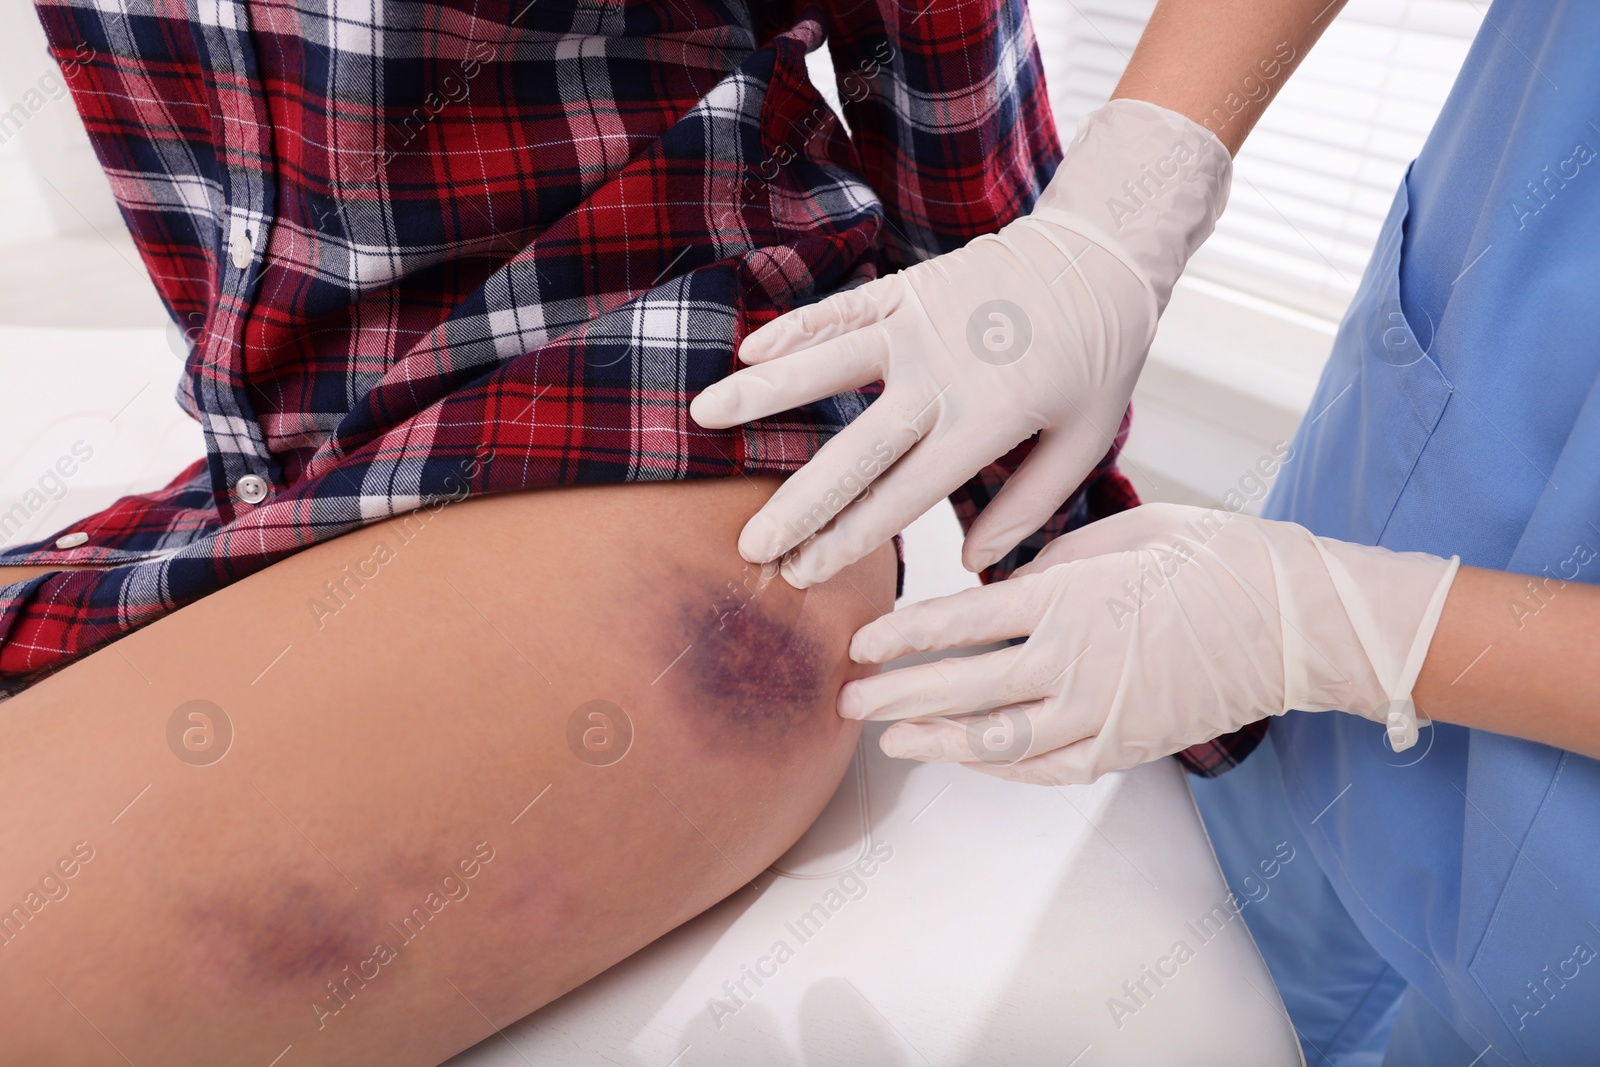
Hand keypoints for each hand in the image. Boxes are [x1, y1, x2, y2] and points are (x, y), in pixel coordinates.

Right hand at [690, 100, 1231, 587]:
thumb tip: (973, 561)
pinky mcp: (909, 288)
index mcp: (989, 421)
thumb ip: (1029, 505)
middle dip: (799, 504)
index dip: (849, 539)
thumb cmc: (1099, 357)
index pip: (904, 496)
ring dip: (763, 393)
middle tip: (751, 545)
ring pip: (828, 365)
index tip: (804, 573)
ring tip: (704, 418)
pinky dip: (794, 330)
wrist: (1104, 255)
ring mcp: (920, 325)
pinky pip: (841, 310)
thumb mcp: (1084, 440)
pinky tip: (748, 353)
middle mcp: (945, 375)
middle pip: (857, 450)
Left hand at [838, 503, 1460, 784]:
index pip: (959, 623)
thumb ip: (1055, 555)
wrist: (1301, 621)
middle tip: (849, 700)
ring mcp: (1100, 712)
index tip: (863, 643)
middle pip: (961, 685)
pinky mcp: (1126, 747)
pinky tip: (967, 759)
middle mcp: (1074, 661)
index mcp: (1070, 595)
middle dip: (896, 694)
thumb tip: (1003, 581)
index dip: (902, 636)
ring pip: (995, 739)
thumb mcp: (1129, 529)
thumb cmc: (1221, 558)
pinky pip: (1046, 767)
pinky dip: (999, 766)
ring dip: (935, 740)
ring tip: (890, 739)